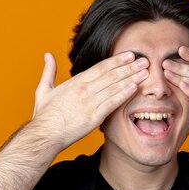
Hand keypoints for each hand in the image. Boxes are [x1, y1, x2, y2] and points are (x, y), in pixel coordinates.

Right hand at [32, 52, 149, 148]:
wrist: (46, 134)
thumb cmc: (45, 115)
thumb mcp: (44, 89)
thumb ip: (49, 72)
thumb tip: (48, 55)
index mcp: (75, 82)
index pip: (101, 68)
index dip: (116, 60)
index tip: (129, 55)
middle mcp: (85, 90)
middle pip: (111, 75)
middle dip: (129, 67)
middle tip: (144, 60)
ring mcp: (90, 103)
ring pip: (114, 87)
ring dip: (131, 78)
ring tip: (145, 72)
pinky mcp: (94, 116)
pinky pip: (112, 103)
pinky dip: (124, 94)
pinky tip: (135, 88)